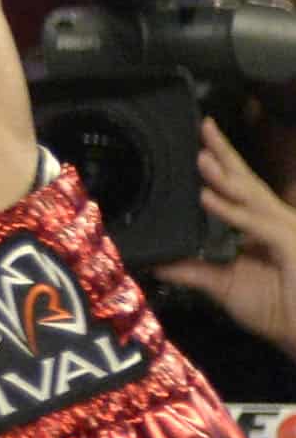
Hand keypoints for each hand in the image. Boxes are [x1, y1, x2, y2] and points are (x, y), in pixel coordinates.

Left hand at [151, 116, 295, 357]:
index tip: (201, 143)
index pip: (242, 189)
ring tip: (201, 156)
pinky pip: (258, 224)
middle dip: (226, 154)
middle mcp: (277, 222)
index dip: (224, 164)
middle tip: (204, 126)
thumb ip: (192, 271)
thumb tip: (155, 262)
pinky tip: (207, 197)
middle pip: (249, 183)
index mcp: (263, 228)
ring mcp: (288, 231)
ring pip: (253, 197)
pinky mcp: (292, 245)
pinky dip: (232, 211)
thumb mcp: (224, 287)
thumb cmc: (277, 311)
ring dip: (226, 178)